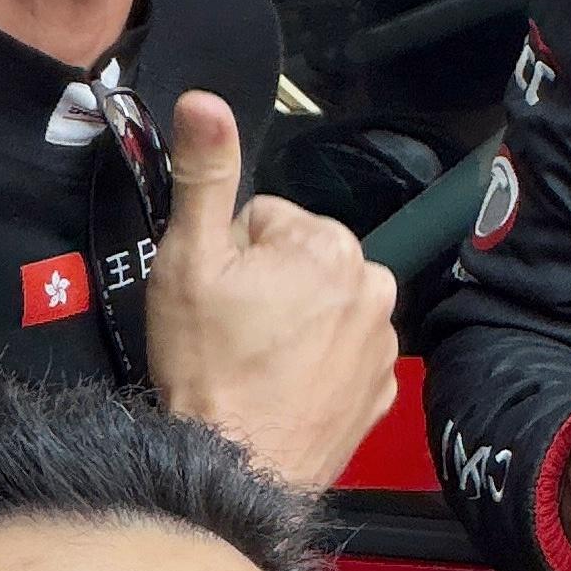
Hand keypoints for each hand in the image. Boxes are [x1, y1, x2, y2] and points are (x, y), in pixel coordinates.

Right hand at [140, 93, 399, 489]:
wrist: (232, 468)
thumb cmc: (207, 368)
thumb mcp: (188, 259)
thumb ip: (205, 172)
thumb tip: (205, 102)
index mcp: (329, 245)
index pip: (265, 220)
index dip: (229, 254)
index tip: (215, 295)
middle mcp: (372, 286)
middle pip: (298, 261)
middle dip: (264, 286)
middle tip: (229, 332)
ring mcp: (382, 344)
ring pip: (321, 308)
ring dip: (291, 325)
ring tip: (252, 363)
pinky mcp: (380, 392)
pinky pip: (341, 357)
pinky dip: (314, 367)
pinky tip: (280, 388)